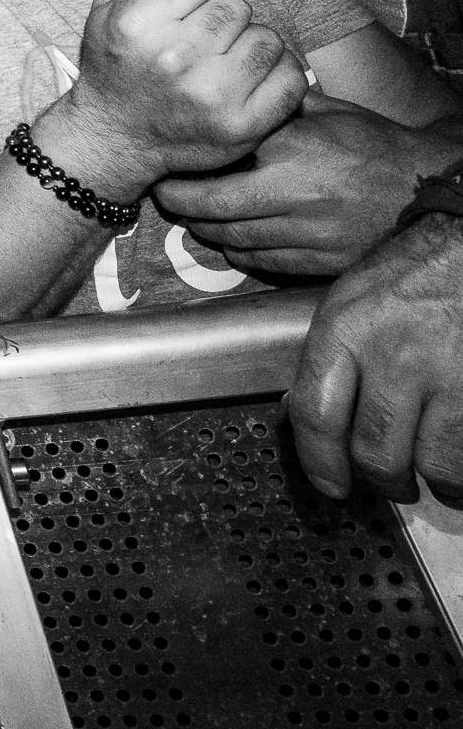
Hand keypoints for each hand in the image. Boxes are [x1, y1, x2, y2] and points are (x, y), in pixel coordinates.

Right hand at [63, 0, 305, 188]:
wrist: (114, 138)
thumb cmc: (116, 64)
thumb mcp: (109, 6)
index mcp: (138, 26)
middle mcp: (174, 60)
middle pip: (238, 6)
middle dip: (228, 12)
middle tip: (208, 34)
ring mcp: (211, 97)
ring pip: (267, 38)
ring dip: (252, 42)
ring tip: (226, 58)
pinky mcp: (243, 127)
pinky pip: (290, 77)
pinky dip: (280, 73)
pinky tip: (251, 78)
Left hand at [155, 92, 442, 273]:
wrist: (425, 189)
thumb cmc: (373, 143)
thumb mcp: (326, 111)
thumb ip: (278, 106)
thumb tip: (232, 91)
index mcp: (292, 150)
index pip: (220, 161)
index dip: (186, 167)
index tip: (167, 161)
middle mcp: (294, 194)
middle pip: (211, 208)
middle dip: (177, 203)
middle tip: (162, 194)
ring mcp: (306, 233)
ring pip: (230, 239)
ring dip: (203, 229)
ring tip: (191, 215)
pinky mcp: (318, 261)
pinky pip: (259, 261)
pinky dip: (236, 250)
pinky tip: (229, 237)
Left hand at [288, 213, 462, 504]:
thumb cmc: (417, 269)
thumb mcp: (353, 298)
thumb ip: (331, 357)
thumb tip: (308, 415)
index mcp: (346, 331)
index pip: (316, 416)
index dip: (320, 464)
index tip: (331, 485)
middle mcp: (394, 355)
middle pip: (376, 452)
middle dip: (383, 481)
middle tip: (391, 485)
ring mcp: (449, 374)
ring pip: (434, 464)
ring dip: (436, 483)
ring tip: (437, 479)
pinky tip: (462, 463)